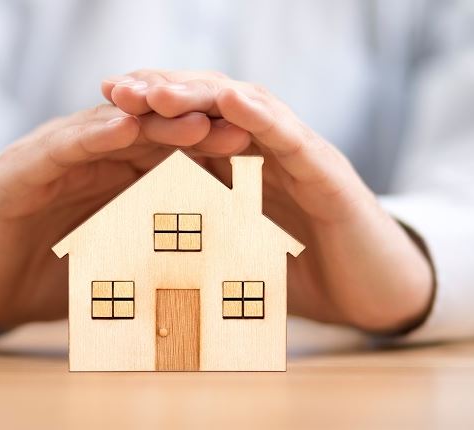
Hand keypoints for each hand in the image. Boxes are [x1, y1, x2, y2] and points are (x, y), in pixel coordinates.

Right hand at [0, 103, 237, 329]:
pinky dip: (90, 135)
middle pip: (148, 134)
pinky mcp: (17, 169)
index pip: (170, 157)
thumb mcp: (112, 269)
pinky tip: (123, 128)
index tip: (258, 159)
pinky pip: (58, 146)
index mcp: (113, 179)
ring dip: (153, 123)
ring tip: (197, 120)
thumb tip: (218, 282)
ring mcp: (51, 158)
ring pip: (108, 129)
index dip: (213, 155)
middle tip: (244, 129)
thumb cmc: (48, 281)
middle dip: (196, 129)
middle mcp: (86, 159)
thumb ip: (154, 261)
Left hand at [102, 70, 433, 332]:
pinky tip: (233, 102)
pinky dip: (263, 118)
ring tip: (156, 90)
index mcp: (240, 168)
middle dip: (162, 93)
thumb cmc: (300, 277)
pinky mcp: (329, 174)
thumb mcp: (234, 257)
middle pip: (210, 107)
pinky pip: (293, 139)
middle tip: (115, 89)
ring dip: (201, 95)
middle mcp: (267, 152)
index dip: (146, 115)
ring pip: (247, 110)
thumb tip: (133, 257)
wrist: (372, 296)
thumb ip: (196, 242)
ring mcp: (299, 157)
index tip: (101, 110)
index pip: (189, 127)